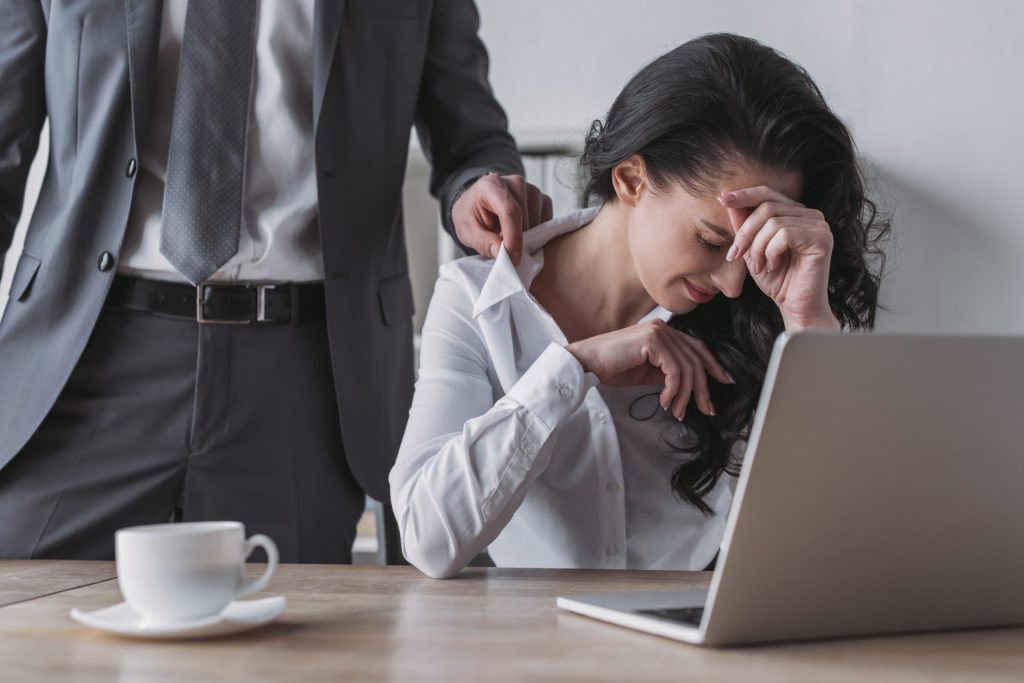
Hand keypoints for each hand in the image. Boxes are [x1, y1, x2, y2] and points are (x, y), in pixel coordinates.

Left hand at [452, 173, 552, 266]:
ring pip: (536, 222)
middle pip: (525, 218)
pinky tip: (519, 231)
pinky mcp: (542, 199)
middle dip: (516, 240)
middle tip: (501, 247)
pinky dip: (535, 232)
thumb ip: (482, 241)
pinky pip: (546, 221)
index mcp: (492, 185)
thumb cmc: (471, 215)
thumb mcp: (466, 230)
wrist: (477, 204)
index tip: (513, 258)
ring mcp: (531, 189)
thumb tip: (502, 253)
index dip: (513, 237)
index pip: (510, 211)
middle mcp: (515, 182)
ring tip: (506, 235)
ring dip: (525, 236)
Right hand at [566, 319, 733, 420]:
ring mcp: (658, 332)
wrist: (586, 364)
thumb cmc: (611, 368)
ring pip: (687, 367)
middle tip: (706, 409)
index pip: (696, 347)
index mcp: (663, 331)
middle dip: (703, 387)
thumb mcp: (646, 372)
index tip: (724, 382)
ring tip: (677, 411)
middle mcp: (663, 328)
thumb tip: (686, 387)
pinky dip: (673, 390)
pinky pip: (674, 370)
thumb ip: (666, 373)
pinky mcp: (652, 341)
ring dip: (685, 395)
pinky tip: (665, 402)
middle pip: (696, 358)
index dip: (713, 365)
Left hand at [720, 186, 839, 330]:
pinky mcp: (822, 239)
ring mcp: (819, 225)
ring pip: (773, 222)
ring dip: (757, 247)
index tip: (723, 199)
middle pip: (767, 206)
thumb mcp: (752, 249)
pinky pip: (785, 234)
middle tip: (734, 254)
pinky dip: (771, 252)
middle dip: (745, 232)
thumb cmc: (776, 280)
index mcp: (795, 213)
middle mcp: (810, 215)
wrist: (795, 307)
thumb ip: (743, 225)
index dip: (744, 195)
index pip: (767, 193)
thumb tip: (727, 198)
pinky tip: (773, 266)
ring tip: (758, 266)